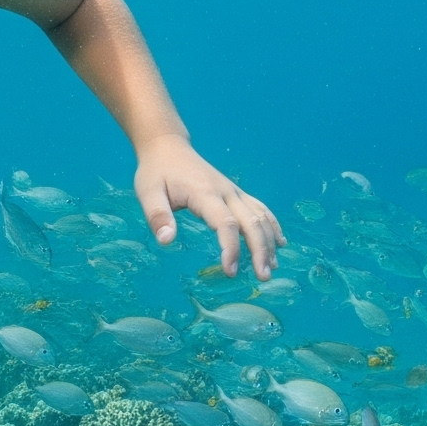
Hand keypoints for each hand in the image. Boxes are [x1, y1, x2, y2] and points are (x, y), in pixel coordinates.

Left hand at [133, 136, 284, 280]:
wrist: (167, 147)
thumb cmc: (157, 171)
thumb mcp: (148, 191)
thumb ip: (157, 215)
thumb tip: (166, 241)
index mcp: (204, 192)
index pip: (226, 223)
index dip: (232, 247)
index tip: (230, 271)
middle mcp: (226, 191)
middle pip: (252, 222)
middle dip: (260, 250)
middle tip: (262, 277)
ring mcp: (233, 191)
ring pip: (260, 216)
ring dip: (269, 242)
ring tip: (271, 268)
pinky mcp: (235, 192)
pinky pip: (259, 209)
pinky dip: (272, 226)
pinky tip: (279, 243)